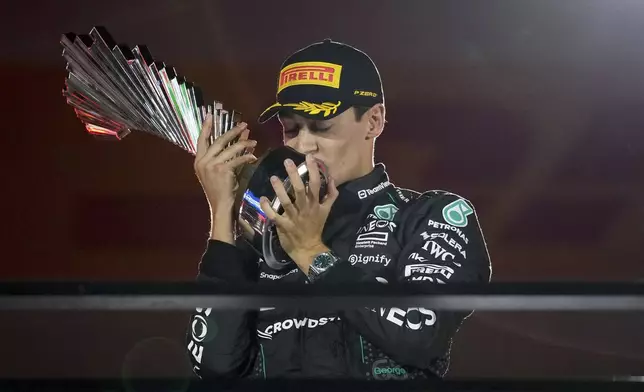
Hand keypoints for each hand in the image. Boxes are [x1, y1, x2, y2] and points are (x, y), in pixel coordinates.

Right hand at [194, 112, 257, 210]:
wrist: (220, 204)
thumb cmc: (220, 188)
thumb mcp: (220, 169)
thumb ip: (228, 153)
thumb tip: (240, 137)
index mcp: (198, 160)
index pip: (201, 140)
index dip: (206, 127)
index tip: (210, 115)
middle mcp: (203, 161)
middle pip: (219, 141)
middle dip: (233, 132)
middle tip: (244, 125)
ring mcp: (211, 165)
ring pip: (230, 149)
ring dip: (243, 144)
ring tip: (253, 141)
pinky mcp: (222, 170)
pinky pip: (236, 159)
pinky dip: (246, 157)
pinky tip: (253, 156)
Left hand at [259, 154, 338, 270]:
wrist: (309, 248)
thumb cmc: (316, 227)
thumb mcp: (327, 210)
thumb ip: (331, 194)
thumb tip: (332, 178)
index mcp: (315, 204)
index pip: (316, 184)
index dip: (313, 170)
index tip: (309, 157)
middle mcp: (305, 208)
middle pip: (300, 190)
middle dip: (294, 175)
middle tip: (287, 161)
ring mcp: (293, 217)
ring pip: (286, 202)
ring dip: (279, 190)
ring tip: (273, 178)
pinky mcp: (283, 226)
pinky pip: (274, 216)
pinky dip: (267, 208)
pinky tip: (263, 198)